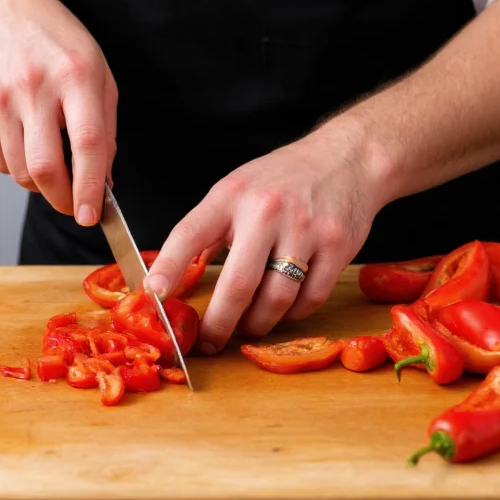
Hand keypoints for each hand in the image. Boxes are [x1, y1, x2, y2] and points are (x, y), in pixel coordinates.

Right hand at [0, 0, 116, 225]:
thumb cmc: (56, 43)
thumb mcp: (99, 75)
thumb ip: (105, 130)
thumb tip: (103, 182)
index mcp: (76, 76)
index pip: (86, 144)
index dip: (90, 187)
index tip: (92, 215)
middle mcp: (34, 86)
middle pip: (44, 167)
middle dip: (62, 199)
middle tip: (74, 206)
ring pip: (20, 171)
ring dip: (40, 182)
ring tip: (50, 158)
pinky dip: (15, 166)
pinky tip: (25, 140)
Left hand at [145, 118, 387, 353]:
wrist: (347, 158)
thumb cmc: (283, 178)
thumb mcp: (237, 188)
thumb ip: (209, 229)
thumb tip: (173, 275)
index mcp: (231, 196)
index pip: (190, 234)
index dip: (167, 267)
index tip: (153, 295)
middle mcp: (266, 211)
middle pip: (238, 284)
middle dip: (219, 324)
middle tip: (208, 342)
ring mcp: (305, 229)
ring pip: (277, 298)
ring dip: (258, 323)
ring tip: (248, 326)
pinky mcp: (337, 245)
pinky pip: (310, 298)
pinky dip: (293, 314)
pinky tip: (284, 309)